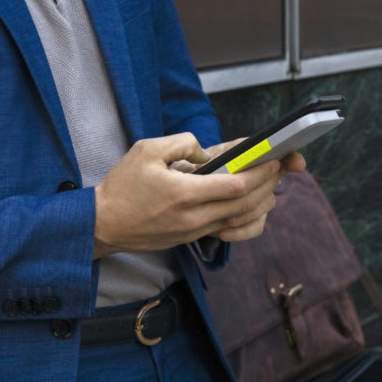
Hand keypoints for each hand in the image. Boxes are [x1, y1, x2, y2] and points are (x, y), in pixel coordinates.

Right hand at [93, 133, 283, 257]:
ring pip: (238, 219)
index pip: (234, 186)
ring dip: (258, 202)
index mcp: (184, 193)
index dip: (258, 172)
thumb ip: (181, 143)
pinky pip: (226, 229)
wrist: (103, 224)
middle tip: (279, 169)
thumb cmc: (122, 186)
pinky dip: (243, 216)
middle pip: (243, 203)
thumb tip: (206, 153)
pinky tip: (251, 203)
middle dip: (265, 185)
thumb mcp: (147, 150)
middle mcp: (193, 217)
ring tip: (270, 185)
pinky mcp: (190, 238)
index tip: (272, 159)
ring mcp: (193, 231)